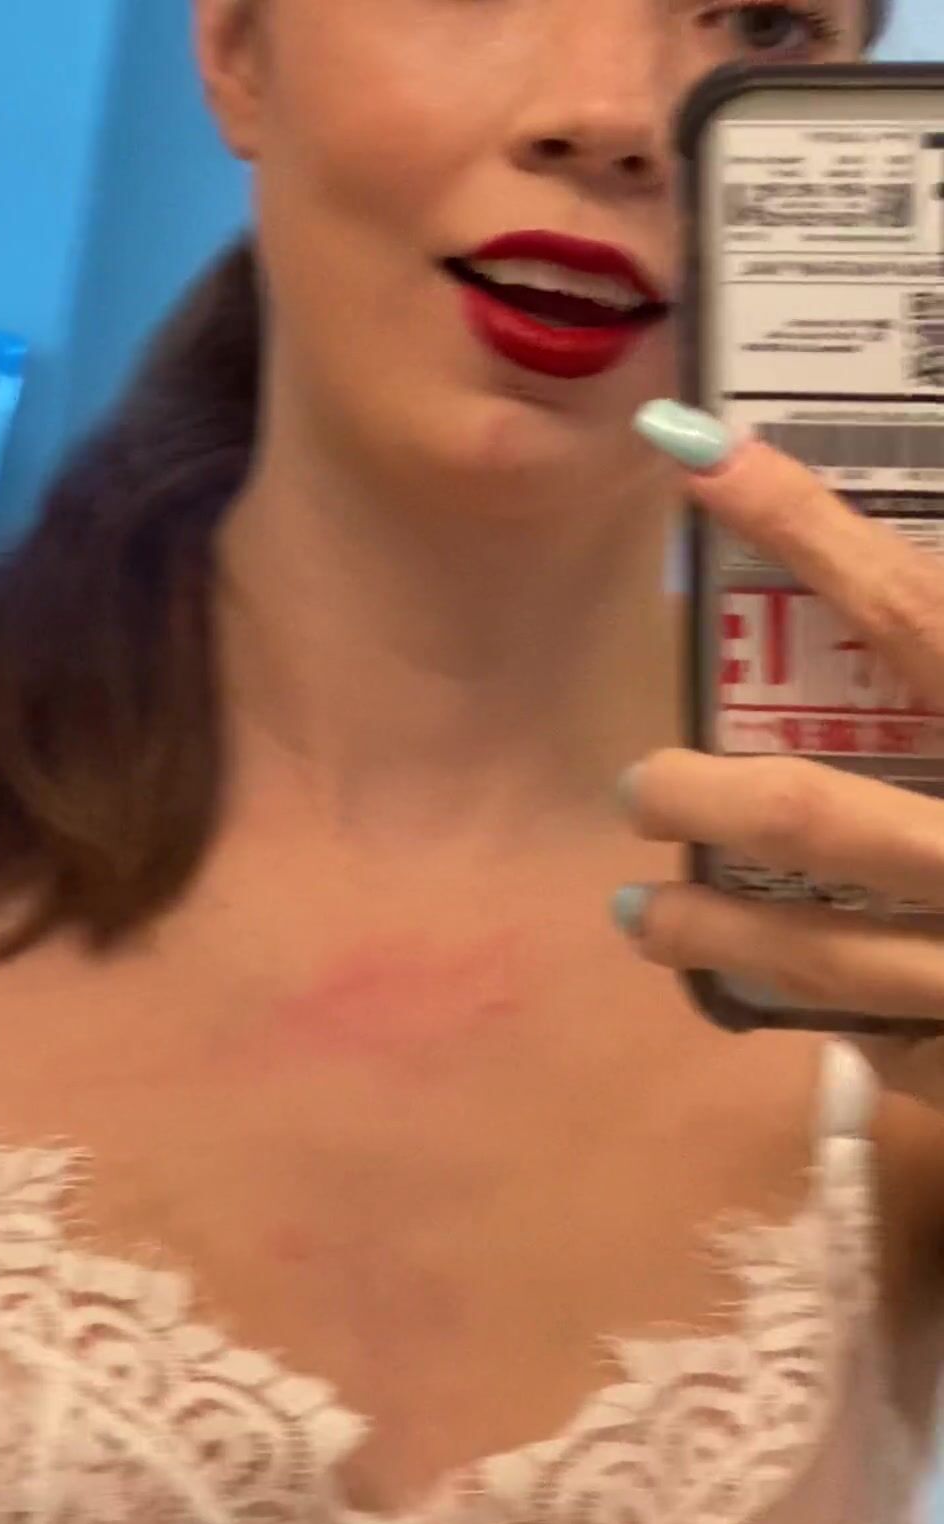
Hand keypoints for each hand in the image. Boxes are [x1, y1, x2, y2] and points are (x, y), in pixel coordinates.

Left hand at [615, 399, 943, 1110]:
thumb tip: (902, 578)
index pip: (920, 611)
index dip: (806, 528)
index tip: (699, 457)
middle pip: (816, 814)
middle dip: (703, 795)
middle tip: (641, 786)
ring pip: (813, 953)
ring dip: (702, 928)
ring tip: (639, 906)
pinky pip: (874, 1033)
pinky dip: (808, 1007)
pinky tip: (755, 987)